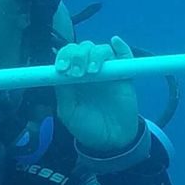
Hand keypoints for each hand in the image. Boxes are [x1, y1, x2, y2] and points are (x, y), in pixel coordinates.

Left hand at [55, 37, 140, 152]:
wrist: (110, 141)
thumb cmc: (86, 127)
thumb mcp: (69, 112)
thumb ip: (63, 93)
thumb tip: (59, 73)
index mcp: (73, 76)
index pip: (67, 55)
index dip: (63, 56)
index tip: (62, 69)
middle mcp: (89, 68)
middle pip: (83, 48)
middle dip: (78, 55)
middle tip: (77, 74)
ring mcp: (108, 70)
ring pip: (101, 49)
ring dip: (95, 55)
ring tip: (93, 72)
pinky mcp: (125, 74)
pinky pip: (124, 55)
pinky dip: (121, 46)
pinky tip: (115, 42)